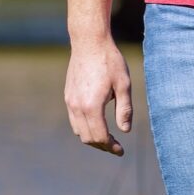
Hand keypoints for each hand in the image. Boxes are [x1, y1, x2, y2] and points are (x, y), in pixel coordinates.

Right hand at [64, 39, 134, 155]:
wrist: (89, 43)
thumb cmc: (110, 62)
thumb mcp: (124, 85)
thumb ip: (124, 109)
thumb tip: (125, 131)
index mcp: (92, 106)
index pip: (100, 136)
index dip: (111, 146)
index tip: (121, 151)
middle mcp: (77, 106)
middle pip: (87, 137)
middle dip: (102, 146)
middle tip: (117, 148)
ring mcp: (70, 102)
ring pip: (79, 131)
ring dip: (92, 138)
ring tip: (108, 139)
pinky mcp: (68, 96)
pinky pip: (74, 120)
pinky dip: (85, 128)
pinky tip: (97, 125)